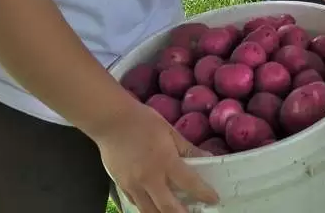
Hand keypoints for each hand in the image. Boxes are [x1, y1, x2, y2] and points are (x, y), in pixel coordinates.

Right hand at [93, 98, 217, 212]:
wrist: (111, 121)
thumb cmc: (143, 122)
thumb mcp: (170, 131)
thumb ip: (189, 148)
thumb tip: (207, 157)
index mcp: (166, 162)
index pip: (190, 183)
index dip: (204, 194)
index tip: (214, 199)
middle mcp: (149, 178)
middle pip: (168, 207)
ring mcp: (133, 185)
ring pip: (150, 211)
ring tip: (175, 211)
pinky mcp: (121, 186)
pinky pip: (136, 204)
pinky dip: (147, 208)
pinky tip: (154, 206)